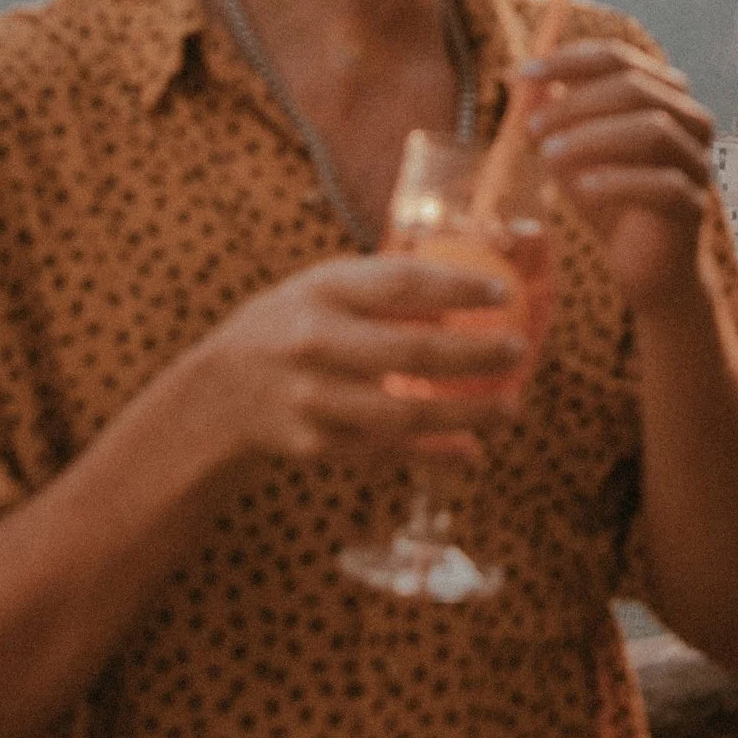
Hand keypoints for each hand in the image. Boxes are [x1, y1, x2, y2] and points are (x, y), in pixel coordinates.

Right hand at [191, 253, 527, 467]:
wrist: (219, 393)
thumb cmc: (295, 326)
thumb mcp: (325, 289)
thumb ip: (386, 290)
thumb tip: (470, 293)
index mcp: (322, 291)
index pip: (399, 283)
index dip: (456, 287)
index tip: (502, 293)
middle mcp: (314, 343)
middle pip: (410, 350)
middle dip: (475, 354)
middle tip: (519, 350)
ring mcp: (313, 399)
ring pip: (404, 412)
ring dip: (466, 413)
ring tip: (510, 407)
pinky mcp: (315, 445)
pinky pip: (386, 452)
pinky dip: (433, 453)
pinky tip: (472, 451)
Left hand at [523, 39, 715, 313]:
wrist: (645, 266)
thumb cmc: (609, 198)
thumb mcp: (572, 151)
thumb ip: (553, 114)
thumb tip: (524, 79)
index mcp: (663, 94)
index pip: (618, 58)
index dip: (569, 61)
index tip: (523, 74)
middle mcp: (690, 120)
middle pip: (636, 89)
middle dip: (576, 103)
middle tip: (532, 126)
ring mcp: (698, 161)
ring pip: (654, 131)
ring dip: (593, 138)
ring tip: (547, 156)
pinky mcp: (694, 205)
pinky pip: (663, 184)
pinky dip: (620, 181)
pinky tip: (583, 187)